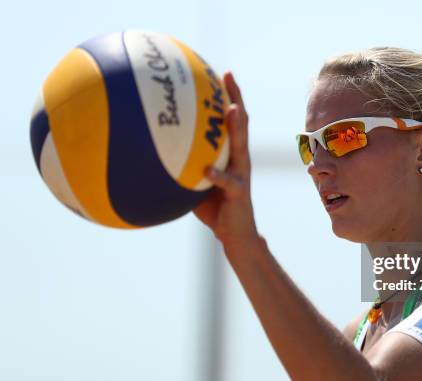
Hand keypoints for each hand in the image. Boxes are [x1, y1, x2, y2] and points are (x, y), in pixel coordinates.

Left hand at [193, 71, 257, 245]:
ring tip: (230, 110)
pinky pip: (227, 181)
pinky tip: (206, 170)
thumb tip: (148, 152)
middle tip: (228, 76)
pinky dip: (217, 175)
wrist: (235, 234)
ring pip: (241, 146)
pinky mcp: (239, 192)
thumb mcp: (194, 182)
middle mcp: (239, 158)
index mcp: (230, 153)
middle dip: (236, 97)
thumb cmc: (213, 207)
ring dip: (236, 127)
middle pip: (241, 122)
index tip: (219, 73)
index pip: (230, 119)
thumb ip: (182, 165)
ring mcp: (242, 174)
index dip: (227, 95)